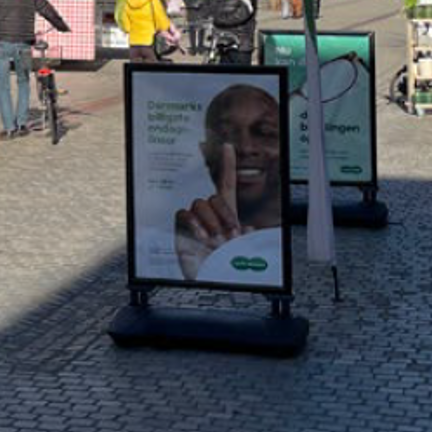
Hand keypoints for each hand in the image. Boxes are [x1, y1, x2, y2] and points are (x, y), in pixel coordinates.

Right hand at [174, 142, 241, 281]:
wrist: (215, 284)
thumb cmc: (232, 270)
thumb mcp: (249, 250)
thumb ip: (251, 236)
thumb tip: (248, 228)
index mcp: (228, 216)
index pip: (226, 185)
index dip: (227, 166)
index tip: (227, 147)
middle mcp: (210, 217)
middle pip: (213, 196)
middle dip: (224, 213)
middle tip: (229, 234)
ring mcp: (194, 224)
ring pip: (199, 203)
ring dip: (210, 221)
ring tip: (214, 239)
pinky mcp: (180, 231)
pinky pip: (183, 214)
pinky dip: (193, 222)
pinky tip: (200, 237)